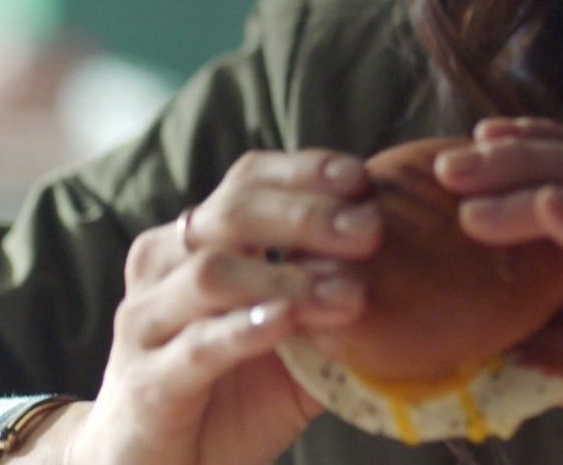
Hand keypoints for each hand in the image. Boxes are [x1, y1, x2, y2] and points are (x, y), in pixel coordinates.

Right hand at [66, 150, 382, 464]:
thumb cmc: (234, 391)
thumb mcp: (296, 340)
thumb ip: (334, 300)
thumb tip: (418, 266)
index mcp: (197, 241)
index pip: (248, 180)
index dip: (304, 172)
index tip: (363, 178)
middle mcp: (163, 267)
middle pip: (230, 213)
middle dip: (307, 215)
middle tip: (370, 231)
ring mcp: (146, 323)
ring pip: (212, 274)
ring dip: (287, 277)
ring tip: (348, 294)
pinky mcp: (145, 382)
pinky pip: (195, 345)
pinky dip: (244, 328)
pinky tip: (286, 322)